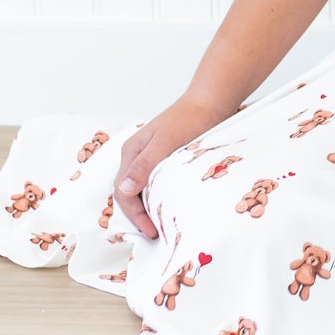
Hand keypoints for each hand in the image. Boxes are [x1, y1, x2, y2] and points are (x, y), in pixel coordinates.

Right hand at [112, 90, 232, 238]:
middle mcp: (136, 156)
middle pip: (129, 194)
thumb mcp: (167, 140)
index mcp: (131, 152)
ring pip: (142, 189)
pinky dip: (159, 197)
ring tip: (162, 224)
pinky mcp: (166, 158)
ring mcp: (150, 157)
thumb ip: (145, 164)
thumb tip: (125, 189)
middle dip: (139, 216)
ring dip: (148, 208)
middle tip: (156, 233)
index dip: (135, 216)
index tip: (151, 231)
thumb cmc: (190, 117)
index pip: (123, 193)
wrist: (211, 101)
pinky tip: (170, 205)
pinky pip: (156, 182)